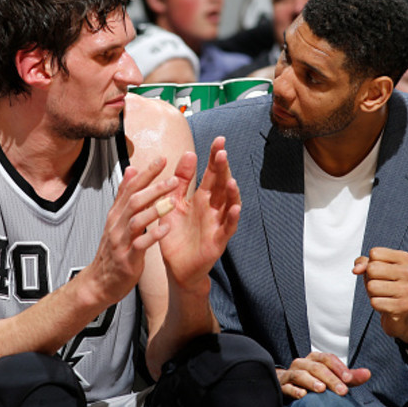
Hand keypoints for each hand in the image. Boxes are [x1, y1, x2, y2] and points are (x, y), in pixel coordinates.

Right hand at [86, 157, 179, 303]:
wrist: (100, 282)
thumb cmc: (113, 249)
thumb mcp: (117, 220)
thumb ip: (125, 195)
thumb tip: (132, 169)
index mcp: (116, 214)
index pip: (131, 187)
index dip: (146, 173)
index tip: (162, 159)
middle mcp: (117, 224)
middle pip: (134, 200)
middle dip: (154, 188)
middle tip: (174, 179)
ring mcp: (121, 242)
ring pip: (136, 220)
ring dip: (155, 210)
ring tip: (173, 201)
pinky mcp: (127, 259)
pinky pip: (140, 245)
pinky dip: (153, 236)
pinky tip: (166, 229)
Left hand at [158, 136, 240, 291]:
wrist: (176, 266)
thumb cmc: (177, 235)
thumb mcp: (174, 203)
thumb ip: (180, 181)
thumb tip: (189, 153)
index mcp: (202, 198)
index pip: (212, 173)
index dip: (215, 158)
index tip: (219, 140)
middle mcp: (213, 209)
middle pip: (222, 185)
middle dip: (223, 169)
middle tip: (222, 151)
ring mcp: (217, 224)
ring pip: (229, 205)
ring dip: (232, 193)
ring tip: (231, 180)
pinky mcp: (218, 241)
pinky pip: (227, 228)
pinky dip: (232, 218)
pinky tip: (234, 208)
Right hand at [276, 352, 370, 398]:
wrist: (285, 383)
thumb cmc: (312, 379)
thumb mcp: (331, 377)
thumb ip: (349, 377)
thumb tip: (368, 373)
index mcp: (315, 359)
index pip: (328, 359)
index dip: (339, 368)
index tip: (349, 379)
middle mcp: (302, 363)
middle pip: (317, 368)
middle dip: (331, 378)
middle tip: (342, 390)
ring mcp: (291, 374)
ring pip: (301, 375)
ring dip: (311, 381)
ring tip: (321, 389)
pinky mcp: (283, 385)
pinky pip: (287, 386)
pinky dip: (294, 390)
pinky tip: (303, 395)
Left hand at [352, 247, 407, 341]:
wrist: (401, 313)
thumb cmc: (386, 285)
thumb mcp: (374, 269)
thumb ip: (362, 262)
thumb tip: (356, 270)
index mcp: (405, 258)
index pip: (374, 253)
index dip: (371, 264)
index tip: (381, 272)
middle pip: (372, 269)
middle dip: (370, 279)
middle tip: (380, 285)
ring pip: (372, 286)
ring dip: (372, 292)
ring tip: (383, 294)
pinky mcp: (403, 306)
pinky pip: (374, 302)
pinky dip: (376, 304)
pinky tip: (386, 304)